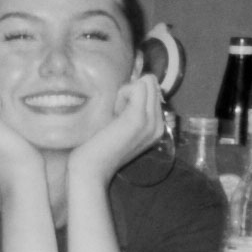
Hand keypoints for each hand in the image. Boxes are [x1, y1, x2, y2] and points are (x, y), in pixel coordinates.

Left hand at [68, 74, 163, 188]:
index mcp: (157, 127)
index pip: (153, 90)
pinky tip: (114, 114)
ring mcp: (151, 121)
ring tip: (115, 116)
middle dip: (130, 92)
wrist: (91, 168)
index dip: (133, 95)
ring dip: (126, 93)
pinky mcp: (139, 117)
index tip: (120, 116)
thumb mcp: (122, 125)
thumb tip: (135, 83)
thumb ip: (132, 108)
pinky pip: (137, 86)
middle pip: (151, 83)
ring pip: (146, 83)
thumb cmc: (99, 145)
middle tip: (116, 115)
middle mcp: (159, 124)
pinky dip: (122, 94)